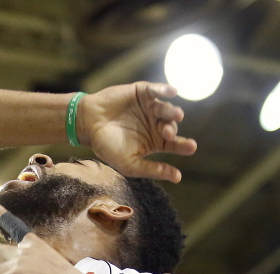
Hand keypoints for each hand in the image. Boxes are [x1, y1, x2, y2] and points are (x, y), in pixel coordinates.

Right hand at [80, 82, 196, 182]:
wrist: (88, 125)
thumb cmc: (107, 146)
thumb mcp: (130, 164)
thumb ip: (152, 170)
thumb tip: (177, 177)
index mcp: (155, 141)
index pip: (174, 144)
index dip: (183, 145)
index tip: (191, 147)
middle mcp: (155, 124)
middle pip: (171, 126)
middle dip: (171, 129)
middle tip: (167, 134)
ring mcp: (150, 107)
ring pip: (167, 108)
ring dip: (172, 112)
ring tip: (176, 115)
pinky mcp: (143, 92)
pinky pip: (157, 90)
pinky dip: (165, 90)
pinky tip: (173, 92)